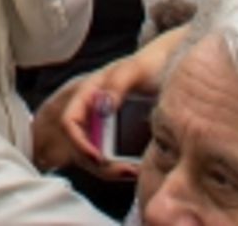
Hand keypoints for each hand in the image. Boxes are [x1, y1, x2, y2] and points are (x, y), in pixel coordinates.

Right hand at [44, 32, 177, 181]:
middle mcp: (91, 108)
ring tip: (134, 172)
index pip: (70, 121)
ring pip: (92, 154)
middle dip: (97, 164)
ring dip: (109, 169)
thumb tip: (102, 106)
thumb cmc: (150, 64)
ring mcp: (101, 122)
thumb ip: (117, 84)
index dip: (78, 142)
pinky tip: (134, 168)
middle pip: (79, 144)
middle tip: (126, 172)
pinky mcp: (114, 133)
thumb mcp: (134, 71)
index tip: (98, 158)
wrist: (167, 65)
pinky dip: (117, 166)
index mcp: (89, 91)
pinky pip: (107, 154)